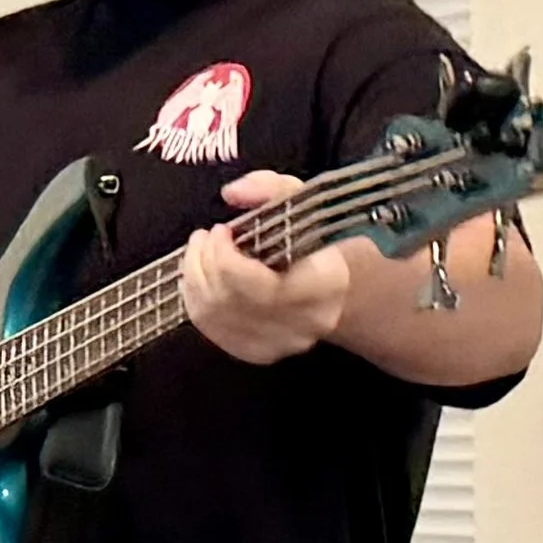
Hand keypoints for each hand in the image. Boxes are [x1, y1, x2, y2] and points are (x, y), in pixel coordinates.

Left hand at [182, 171, 350, 364]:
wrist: (349, 292)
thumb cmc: (330, 244)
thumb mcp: (312, 204)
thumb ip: (272, 190)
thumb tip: (232, 193)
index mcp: (323, 285)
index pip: (259, 288)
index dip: (226, 258)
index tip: (222, 229)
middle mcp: (300, 323)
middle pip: (227, 302)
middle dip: (202, 263)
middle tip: (202, 237)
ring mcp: (278, 344)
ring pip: (212, 318)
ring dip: (193, 280)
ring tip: (197, 252)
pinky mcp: (257, 352)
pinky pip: (211, 331)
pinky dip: (195, 301)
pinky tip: (199, 279)